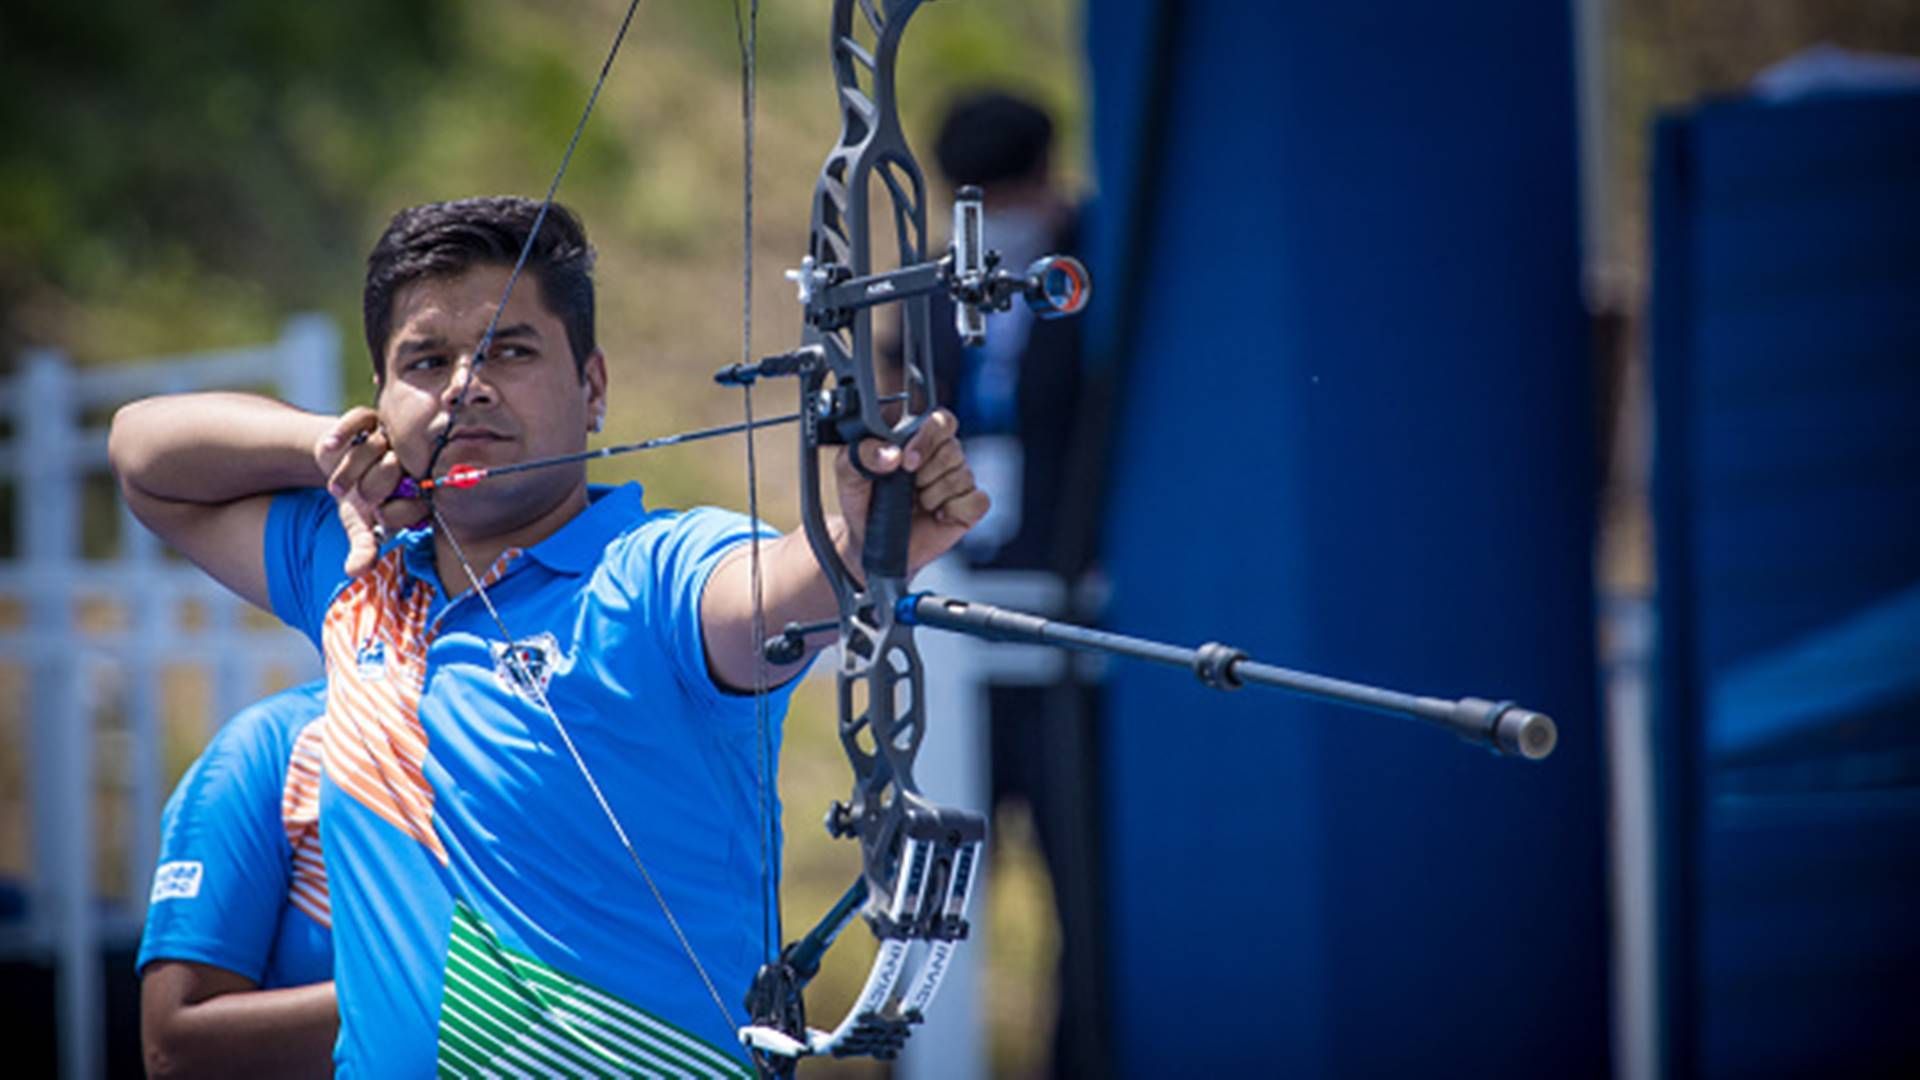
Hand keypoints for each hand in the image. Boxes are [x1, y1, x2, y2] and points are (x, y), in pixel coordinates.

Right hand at [314, 408, 427, 575]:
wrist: (339, 461)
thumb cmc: (357, 497)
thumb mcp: (359, 523)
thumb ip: (363, 546)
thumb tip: (353, 572)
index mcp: (420, 488)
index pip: (414, 498)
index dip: (390, 510)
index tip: (374, 514)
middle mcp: (413, 459)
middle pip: (392, 468)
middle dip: (367, 486)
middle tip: (356, 495)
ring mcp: (393, 435)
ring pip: (375, 447)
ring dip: (349, 467)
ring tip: (339, 481)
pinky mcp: (371, 417)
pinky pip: (360, 418)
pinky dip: (343, 431)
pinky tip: (331, 445)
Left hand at [833, 409, 989, 578]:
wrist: (870, 542)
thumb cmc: (864, 501)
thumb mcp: (850, 473)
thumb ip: (863, 453)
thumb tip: (891, 454)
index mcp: (918, 439)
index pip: (941, 420)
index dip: (928, 436)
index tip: (907, 459)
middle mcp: (943, 456)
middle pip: (953, 448)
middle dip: (926, 471)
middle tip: (908, 486)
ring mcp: (959, 481)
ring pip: (963, 476)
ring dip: (934, 495)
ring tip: (918, 503)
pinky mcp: (970, 507)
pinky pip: (978, 501)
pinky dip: (955, 509)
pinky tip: (937, 515)